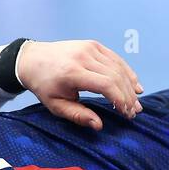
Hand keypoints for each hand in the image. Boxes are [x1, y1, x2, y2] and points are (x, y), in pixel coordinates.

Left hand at [15, 39, 143, 130]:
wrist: (32, 59)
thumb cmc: (44, 86)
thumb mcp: (56, 105)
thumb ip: (78, 115)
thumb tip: (99, 125)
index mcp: (72, 72)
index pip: (106, 85)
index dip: (120, 100)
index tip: (126, 114)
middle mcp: (82, 56)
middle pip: (116, 76)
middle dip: (128, 96)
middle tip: (134, 112)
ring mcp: (89, 48)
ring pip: (118, 67)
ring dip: (131, 85)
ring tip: (136, 102)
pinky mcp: (93, 45)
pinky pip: (115, 59)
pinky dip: (127, 72)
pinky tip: (135, 85)